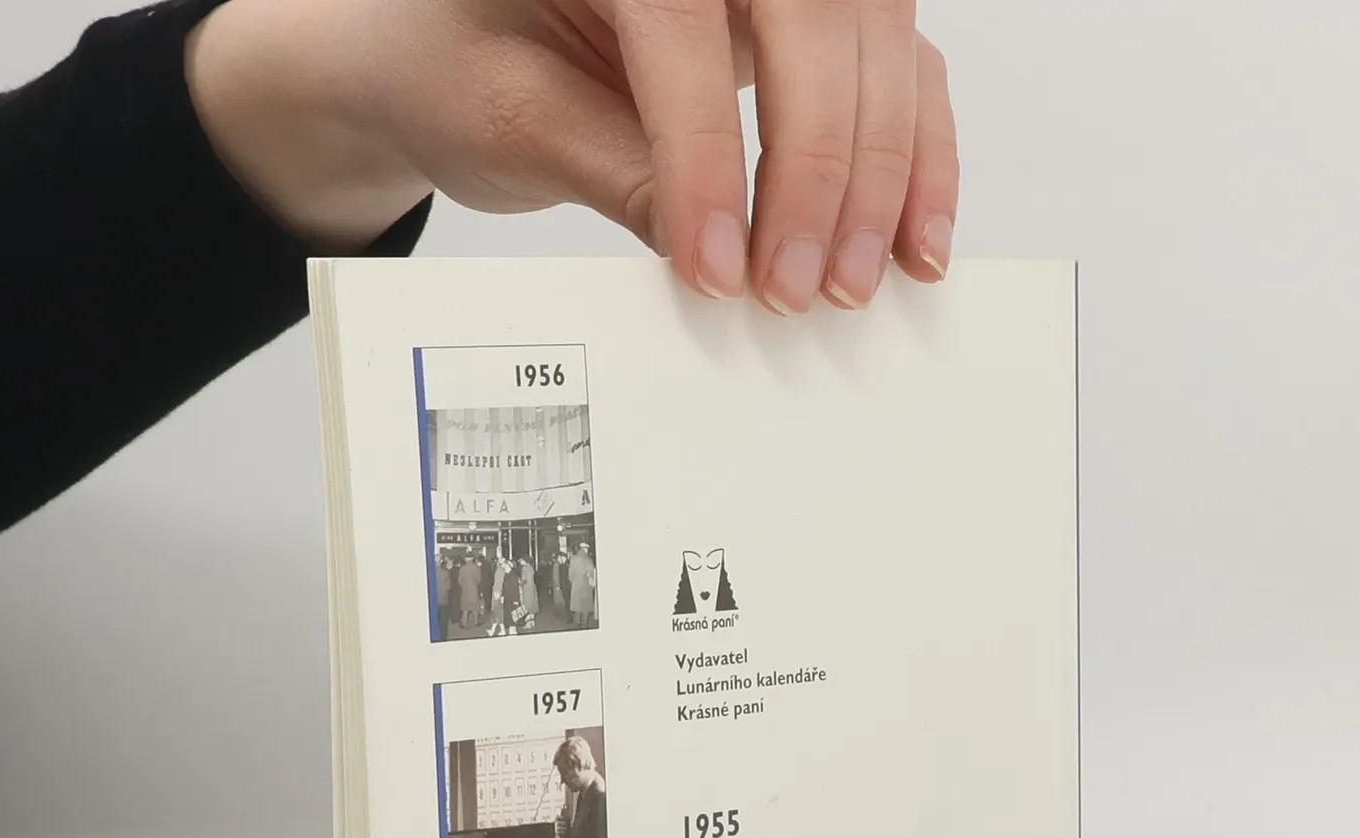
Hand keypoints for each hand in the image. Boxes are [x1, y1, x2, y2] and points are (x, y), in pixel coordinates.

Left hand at [186, 0, 956, 311]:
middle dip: (818, 166)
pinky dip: (920, 151)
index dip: (710, 154)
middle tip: (798, 287)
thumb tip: (718, 250)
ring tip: (856, 280)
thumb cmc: (453, 59)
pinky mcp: (809, 12)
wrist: (439, 47)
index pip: (683, 25)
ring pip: (876, 35)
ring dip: (883, 167)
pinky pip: (898, 62)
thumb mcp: (507, 118)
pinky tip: (917, 238)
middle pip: (811, 14)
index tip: (718, 268)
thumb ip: (613, 170)